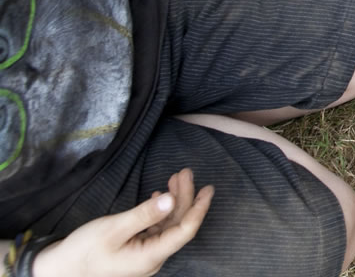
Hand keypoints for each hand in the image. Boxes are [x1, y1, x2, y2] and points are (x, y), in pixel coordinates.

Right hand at [33, 169, 213, 276]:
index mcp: (151, 256)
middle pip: (177, 225)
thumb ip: (144, 214)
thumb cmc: (84, 251)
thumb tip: (171, 200)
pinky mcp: (137, 249)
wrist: (60, 269)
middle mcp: (153, 258)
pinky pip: (156, 229)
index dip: (199, 209)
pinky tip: (160, 196)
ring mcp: (145, 254)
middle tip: (186, 173)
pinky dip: (161, 211)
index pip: (185, 231)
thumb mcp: (113, 229)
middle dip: (185, 197)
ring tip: (176, 178)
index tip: (208, 189)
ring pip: (168, 224)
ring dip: (174, 201)